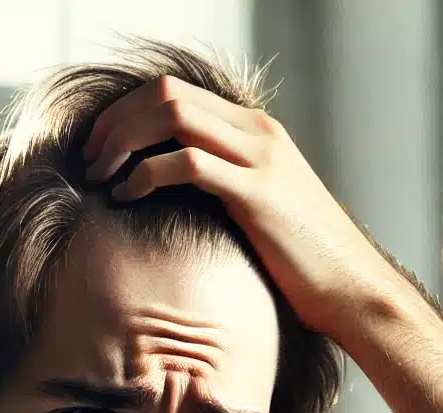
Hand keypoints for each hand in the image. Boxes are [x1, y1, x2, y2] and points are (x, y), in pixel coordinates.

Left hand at [82, 77, 400, 337]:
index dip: (126, 113)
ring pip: (172, 114)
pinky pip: (186, 162)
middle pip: (166, 94)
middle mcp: (258, 134)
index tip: (100, 149)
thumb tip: (181, 200)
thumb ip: (229, 189)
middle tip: (90, 161)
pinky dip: (145, 172)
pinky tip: (127, 196)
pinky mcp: (256, 193)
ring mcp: (259, 159)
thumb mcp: (265, 213)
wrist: (352, 290)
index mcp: (258, 133)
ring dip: (123, 141)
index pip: (176, 93)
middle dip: (116, 122)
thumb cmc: (307, 265)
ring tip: (100, 176)